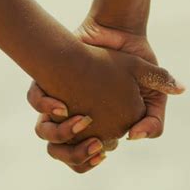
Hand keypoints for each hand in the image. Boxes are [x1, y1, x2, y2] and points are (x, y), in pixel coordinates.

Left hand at [28, 17, 183, 172]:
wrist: (119, 32)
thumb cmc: (136, 64)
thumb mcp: (151, 95)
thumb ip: (154, 120)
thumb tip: (134, 136)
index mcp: (96, 126)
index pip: (86, 157)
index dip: (92, 157)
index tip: (102, 150)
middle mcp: (73, 117)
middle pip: (61, 151)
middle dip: (74, 154)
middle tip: (94, 145)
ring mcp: (59, 102)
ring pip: (44, 132)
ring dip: (59, 134)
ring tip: (82, 123)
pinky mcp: (48, 82)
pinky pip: (35, 100)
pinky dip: (44, 105)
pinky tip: (61, 106)